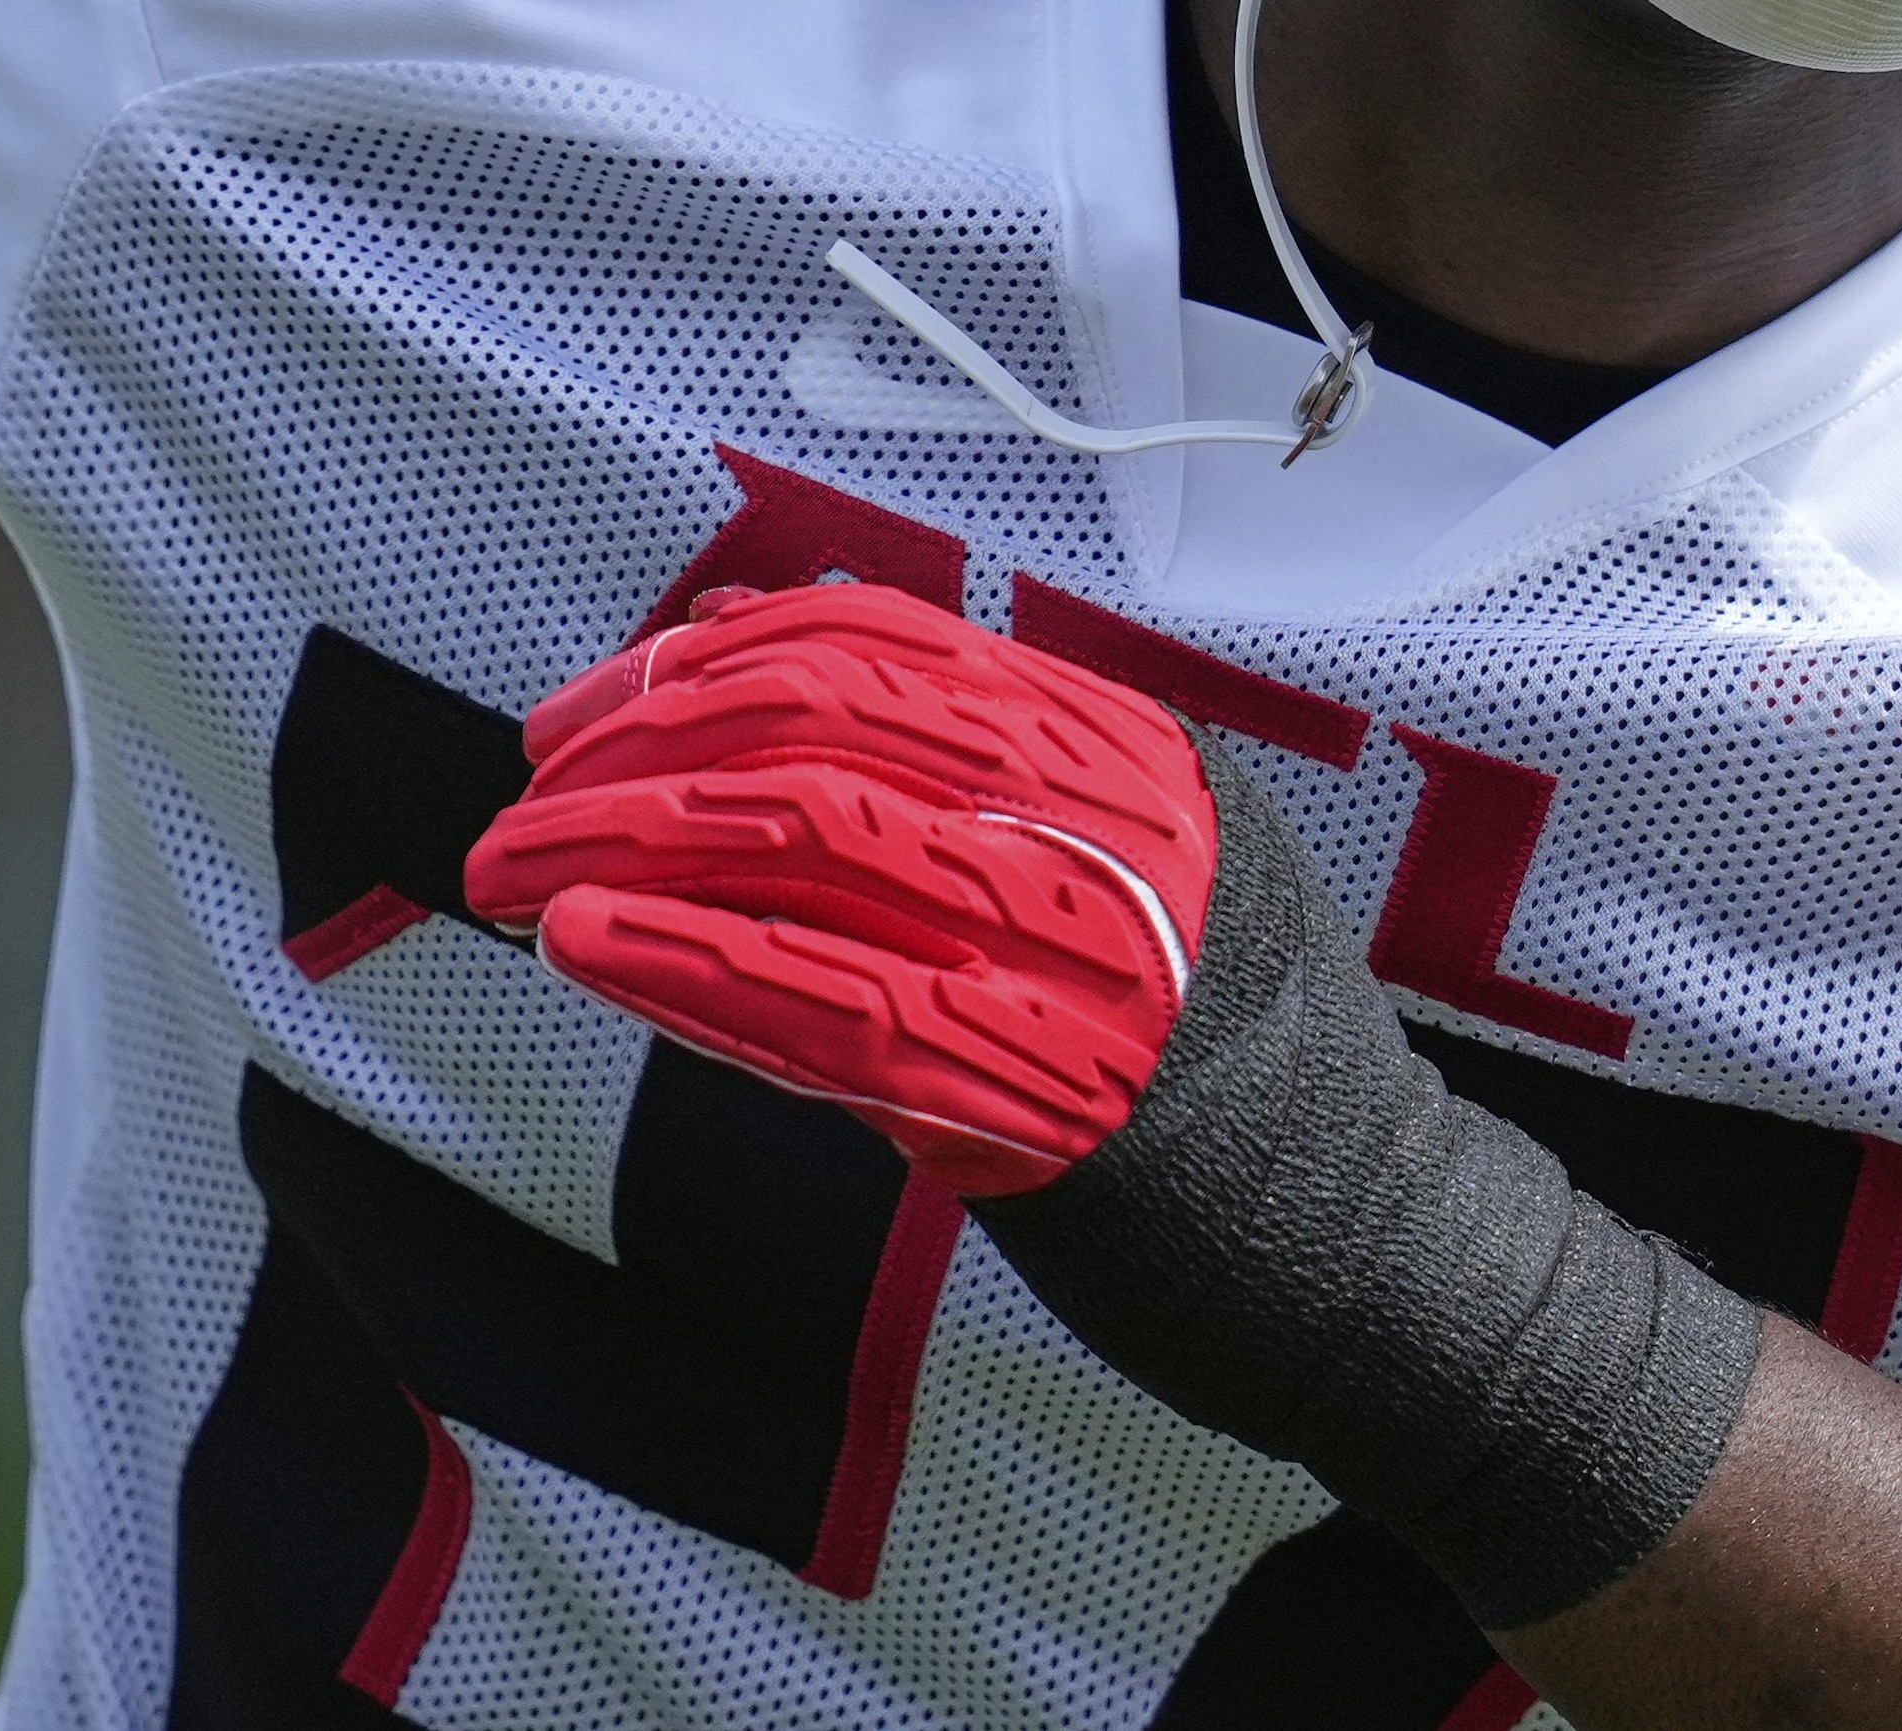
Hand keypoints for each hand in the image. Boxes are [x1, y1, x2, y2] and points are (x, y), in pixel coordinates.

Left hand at [470, 573, 1763, 1634]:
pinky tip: (593, 950)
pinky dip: (693, 967)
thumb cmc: (1240, 1075)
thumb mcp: (1148, 883)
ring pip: (811, 848)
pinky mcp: (1039, 1095)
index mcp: (1128, 755)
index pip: (886, 649)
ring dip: (631, 848)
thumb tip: (783, 742)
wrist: (1383, 1252)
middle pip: (826, 729)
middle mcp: (1108, 827)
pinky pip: (831, 1008)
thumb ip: (997, 816)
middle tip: (526, 790)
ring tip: (518, 866)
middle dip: (644, 747)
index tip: (598, 701)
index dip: (716, 656)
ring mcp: (1080, 956)